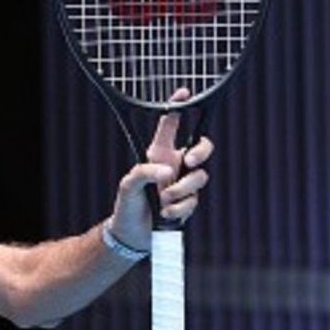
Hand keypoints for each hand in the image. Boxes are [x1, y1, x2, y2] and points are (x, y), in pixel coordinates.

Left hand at [105, 88, 213, 249]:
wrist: (133, 235)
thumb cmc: (127, 205)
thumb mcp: (128, 185)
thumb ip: (144, 172)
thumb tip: (168, 172)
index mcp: (159, 154)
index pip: (171, 125)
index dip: (179, 107)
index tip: (185, 93)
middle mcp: (175, 165)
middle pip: (202, 146)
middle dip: (201, 151)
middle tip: (190, 160)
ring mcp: (184, 184)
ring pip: (200, 177)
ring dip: (181, 190)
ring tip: (163, 201)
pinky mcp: (189, 203)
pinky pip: (193, 201)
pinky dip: (179, 208)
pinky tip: (165, 214)